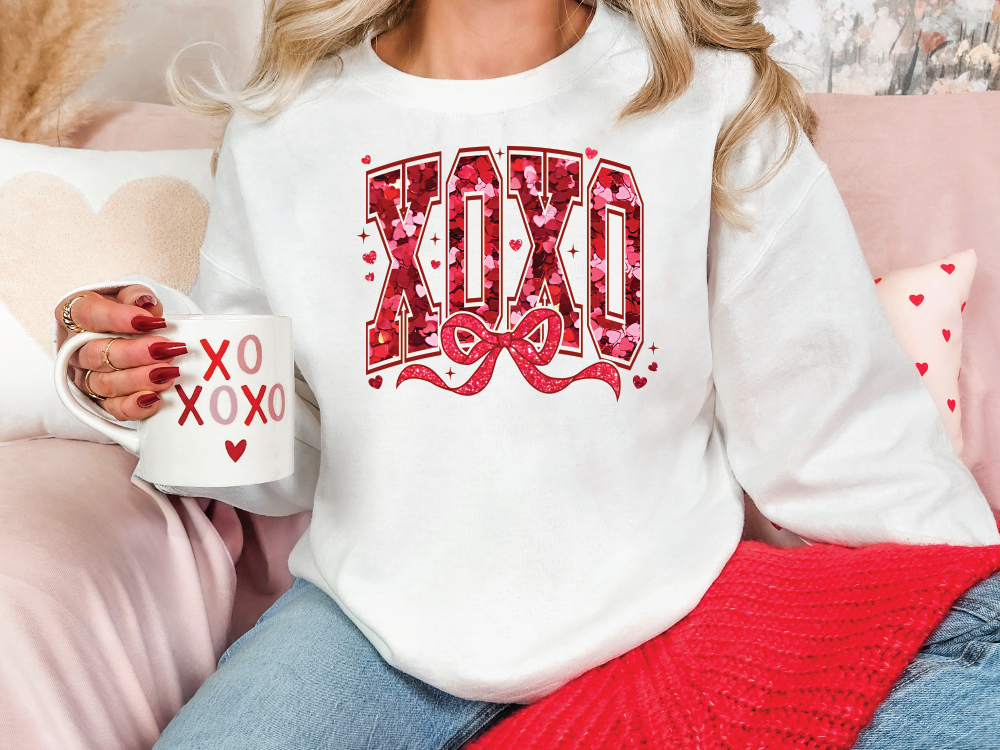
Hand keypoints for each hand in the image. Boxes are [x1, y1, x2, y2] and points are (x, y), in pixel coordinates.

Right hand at [55, 285, 187, 420]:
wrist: (125, 332)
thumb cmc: (124, 311)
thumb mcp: (129, 296)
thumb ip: (135, 296)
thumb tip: (145, 303)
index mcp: (74, 315)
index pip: (86, 315)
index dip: (116, 318)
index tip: (147, 320)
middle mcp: (74, 349)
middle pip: (96, 354)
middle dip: (133, 354)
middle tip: (163, 349)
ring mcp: (85, 376)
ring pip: (104, 383)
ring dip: (138, 380)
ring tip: (167, 372)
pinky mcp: (100, 400)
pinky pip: (112, 408)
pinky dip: (133, 407)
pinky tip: (154, 398)